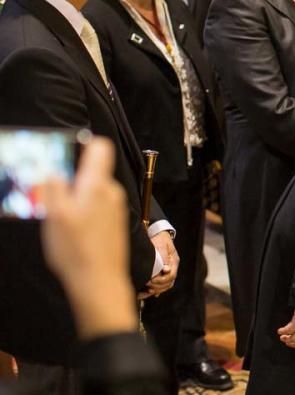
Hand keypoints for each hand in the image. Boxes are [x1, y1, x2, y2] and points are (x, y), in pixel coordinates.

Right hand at [39, 138, 136, 338]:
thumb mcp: (55, 215)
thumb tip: (53, 167)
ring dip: (72, 199)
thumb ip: (53, 186)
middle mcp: (111, 193)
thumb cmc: (77, 249)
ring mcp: (115, 208)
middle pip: (90, 172)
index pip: (100, 147)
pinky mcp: (114, 223)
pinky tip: (70, 232)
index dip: (82, 145)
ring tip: (58, 221)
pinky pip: (95, 208)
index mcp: (98, 185)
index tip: (63, 153)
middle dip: (68, 180)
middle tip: (48, 199)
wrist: (100, 281)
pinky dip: (81, 213)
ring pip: (90, 192)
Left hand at [145, 231, 177, 295]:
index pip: (171, 276)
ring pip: (165, 285)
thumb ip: (164, 257)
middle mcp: (172, 267)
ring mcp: (168, 270)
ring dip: (155, 290)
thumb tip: (166, 270)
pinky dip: (154, 290)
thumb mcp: (161, 245)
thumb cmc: (159, 239)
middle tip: (146, 284)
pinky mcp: (162, 272)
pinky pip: (161, 284)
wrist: (158, 234)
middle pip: (169, 283)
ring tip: (144, 292)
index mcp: (174, 261)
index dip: (161, 280)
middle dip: (157, 286)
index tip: (150, 280)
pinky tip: (147, 293)